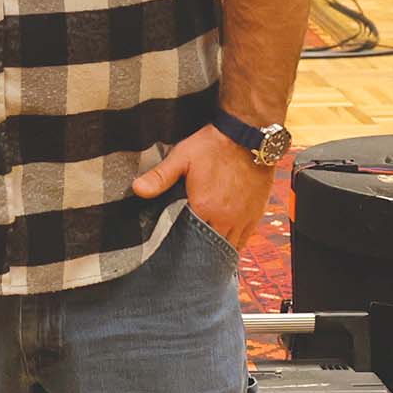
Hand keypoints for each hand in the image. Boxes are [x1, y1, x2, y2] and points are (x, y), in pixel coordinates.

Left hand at [131, 124, 274, 256]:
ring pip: (229, 246)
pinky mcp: (255, 213)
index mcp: (205, 208)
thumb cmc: (214, 145)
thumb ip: (160, 176)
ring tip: (205, 256)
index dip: (182, 245)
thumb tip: (137, 189)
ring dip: (217, 250)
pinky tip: (226, 246)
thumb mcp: (182, 157)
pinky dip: (235, 245)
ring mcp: (243, 217)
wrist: (247, 135)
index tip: (175, 250)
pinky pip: (245, 239)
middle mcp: (226, 218)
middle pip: (210, 247)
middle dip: (199, 252)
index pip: (190, 239)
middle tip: (188, 258)